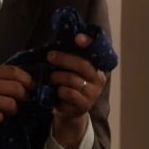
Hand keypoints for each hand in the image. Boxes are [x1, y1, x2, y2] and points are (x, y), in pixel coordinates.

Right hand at [0, 64, 32, 148]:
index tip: (32, 87)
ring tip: (8, 110)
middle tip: (22, 101)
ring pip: (10, 103)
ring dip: (13, 109)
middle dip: (23, 97)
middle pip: (15, 88)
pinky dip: (0, 118)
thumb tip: (27, 80)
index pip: (14, 71)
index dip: (27, 80)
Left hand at [47, 34, 106, 148]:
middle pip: (82, 65)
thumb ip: (69, 57)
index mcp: (97, 66)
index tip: (77, 38)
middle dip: (64, 59)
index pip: (97, 51)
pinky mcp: (85, 104)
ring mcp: (93, 93)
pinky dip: (59, 91)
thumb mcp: (70, 70)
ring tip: (50, 78)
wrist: (69, 110)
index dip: (89, 43)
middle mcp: (99, 79)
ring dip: (57, 77)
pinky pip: (69, 93)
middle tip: (50, 56)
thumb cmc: (68, 85)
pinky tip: (56, 91)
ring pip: (72, 79)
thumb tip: (56, 42)